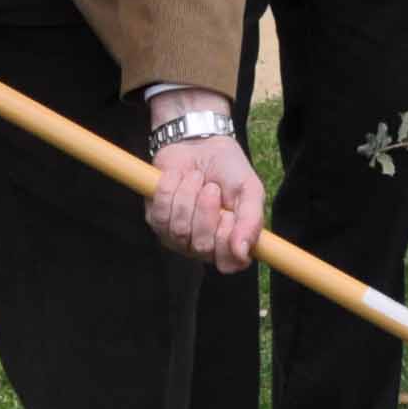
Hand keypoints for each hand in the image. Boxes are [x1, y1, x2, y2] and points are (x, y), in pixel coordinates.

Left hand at [148, 128, 266, 270]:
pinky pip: (160, 213)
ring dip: (188, 195)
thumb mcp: (250, 189)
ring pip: (178, 229)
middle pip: (201, 246)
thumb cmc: (228, 170)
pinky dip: (169, 188)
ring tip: (196, 178)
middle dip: (206, 210)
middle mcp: (203, 245)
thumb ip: (252, 221)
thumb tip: (243, 251)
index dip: (226, 240)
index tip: (229, 214)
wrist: (201, 144)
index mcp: (230, 242)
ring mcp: (177, 236)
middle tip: (211, 187)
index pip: (228, 264)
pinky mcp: (155, 220)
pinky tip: (178, 177)